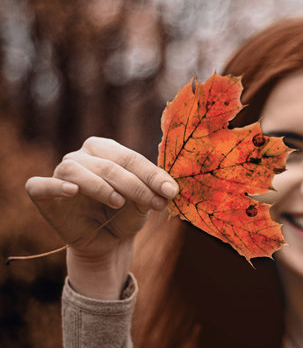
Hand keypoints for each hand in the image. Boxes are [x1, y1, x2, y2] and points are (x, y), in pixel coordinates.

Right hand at [25, 137, 177, 298]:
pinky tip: (72, 191)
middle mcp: (82, 156)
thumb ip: (153, 191)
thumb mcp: (144, 204)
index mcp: (106, 150)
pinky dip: (55, 186)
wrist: (106, 243)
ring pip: (76, 170)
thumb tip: (170, 189)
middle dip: (135, 184)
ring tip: (118, 202)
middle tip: (155, 203)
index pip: (130, 158)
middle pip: (107, 164)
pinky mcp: (43, 195)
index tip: (171, 191)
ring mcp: (61, 173)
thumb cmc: (126, 215)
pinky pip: (41, 185)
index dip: (152, 175)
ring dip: (100, 186)